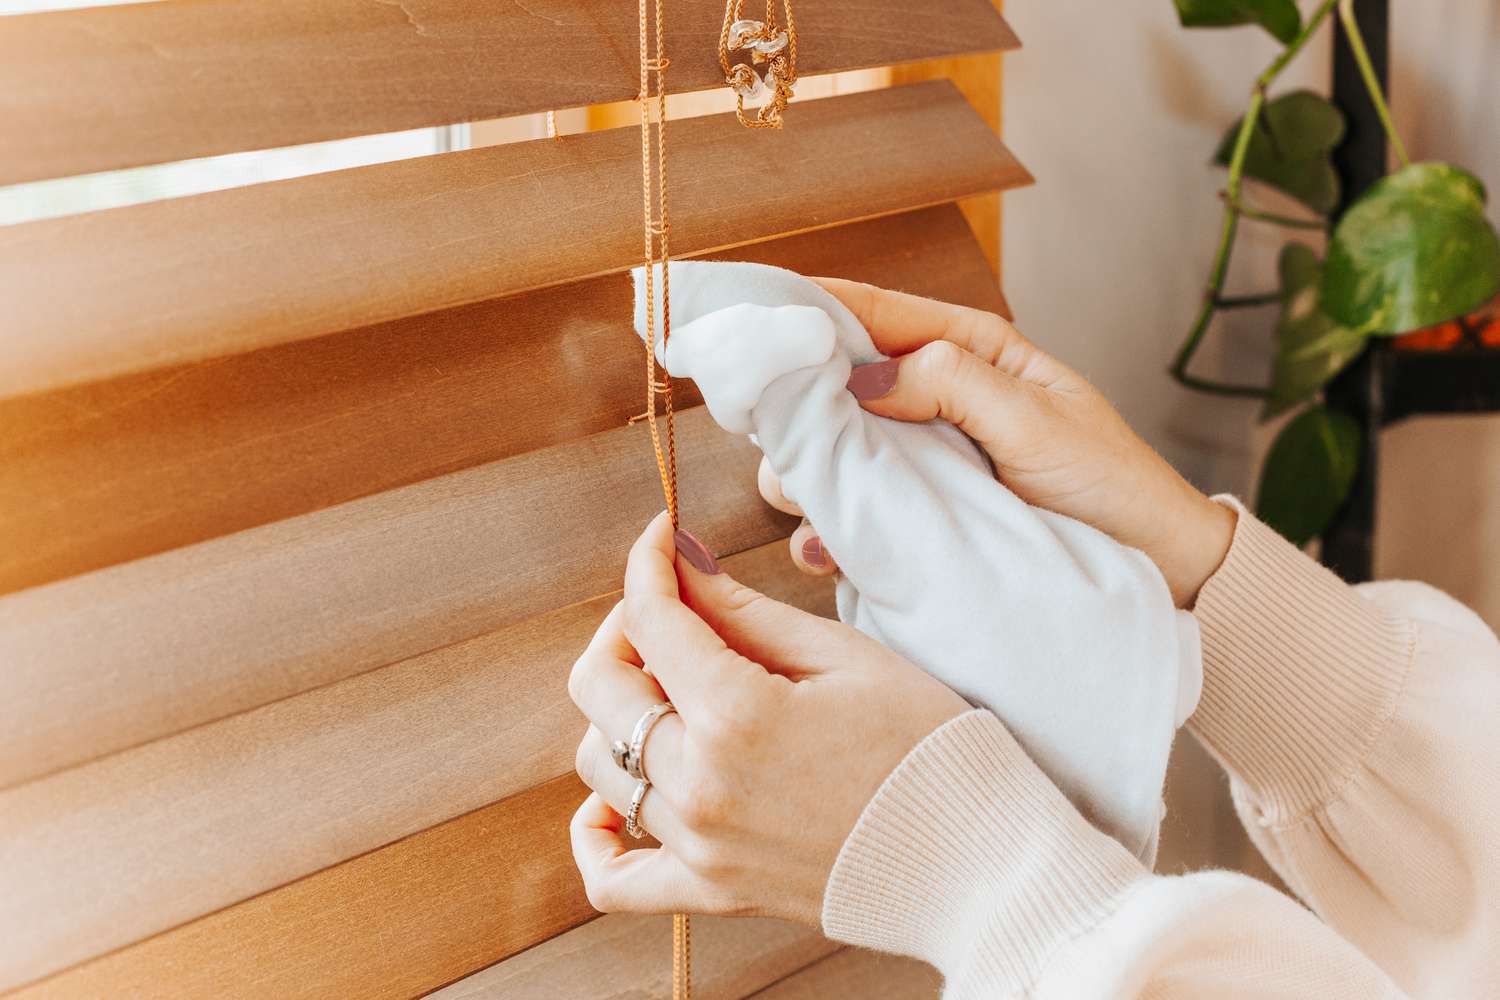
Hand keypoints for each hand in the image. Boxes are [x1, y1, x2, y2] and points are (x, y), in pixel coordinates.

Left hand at [568, 513, 968, 924]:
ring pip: (597, 762)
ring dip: (617, 712)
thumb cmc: (926, 745)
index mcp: (737, 713)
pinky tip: (611, 800)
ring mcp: (700, 845)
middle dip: (625, 626)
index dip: (648, 561)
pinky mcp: (711, 892)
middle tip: (673, 609)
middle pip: (601, 686)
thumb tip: (680, 563)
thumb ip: (743, 610)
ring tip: (670, 691)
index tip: (661, 537)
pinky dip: (593, 835)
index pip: (651, 616)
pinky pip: (612, 879)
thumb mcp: (842, 656)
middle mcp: (700, 784)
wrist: (975, 859)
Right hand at [761, 278, 1235, 607]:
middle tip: (782, 436)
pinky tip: (827, 548)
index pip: (864, 310)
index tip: (740, 316)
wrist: (1153, 570)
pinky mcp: (913, 518)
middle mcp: (927, 397)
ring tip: (818, 505)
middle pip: (827, 383)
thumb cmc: (1110, 486)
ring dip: (808, 475)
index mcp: (962, 350)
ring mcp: (916, 460)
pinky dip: (824, 530)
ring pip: (826, 451)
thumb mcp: (1038, 422)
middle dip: (795, 408)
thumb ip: (953, 382)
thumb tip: (863, 373)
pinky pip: (847, 513)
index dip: (797, 307)